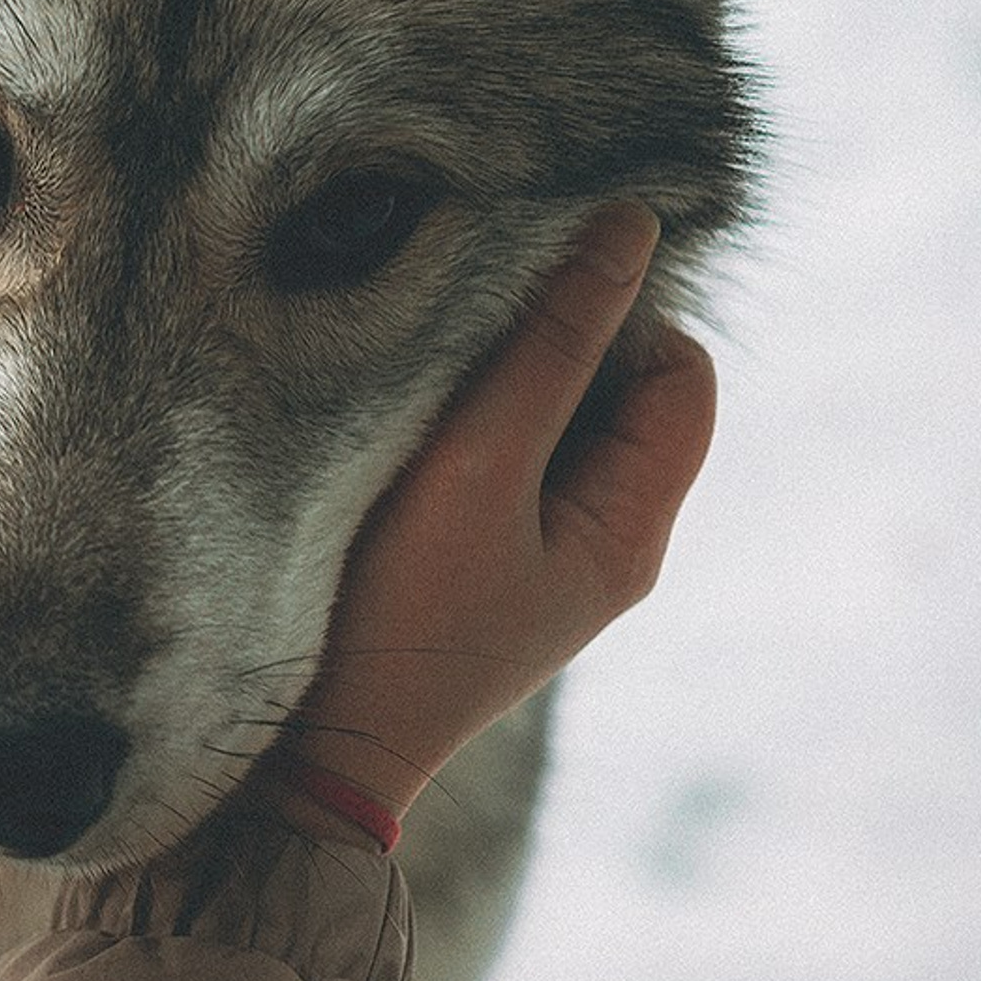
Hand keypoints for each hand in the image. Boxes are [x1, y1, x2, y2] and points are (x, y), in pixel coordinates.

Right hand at [268, 204, 718, 845]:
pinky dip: (451, 424)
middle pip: (615, 389)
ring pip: (544, 417)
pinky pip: (488, 457)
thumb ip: (549, 346)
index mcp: (629, 531)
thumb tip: (627, 226)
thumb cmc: (395, 615)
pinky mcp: (464, 559)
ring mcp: (528, 555)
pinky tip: (387, 429)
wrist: (299, 755)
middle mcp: (595, 542)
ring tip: (411, 383)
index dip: (617, 316)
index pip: (681, 372)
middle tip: (452, 338)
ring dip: (488, 381)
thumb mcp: (476, 465)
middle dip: (546, 343)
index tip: (515, 305)